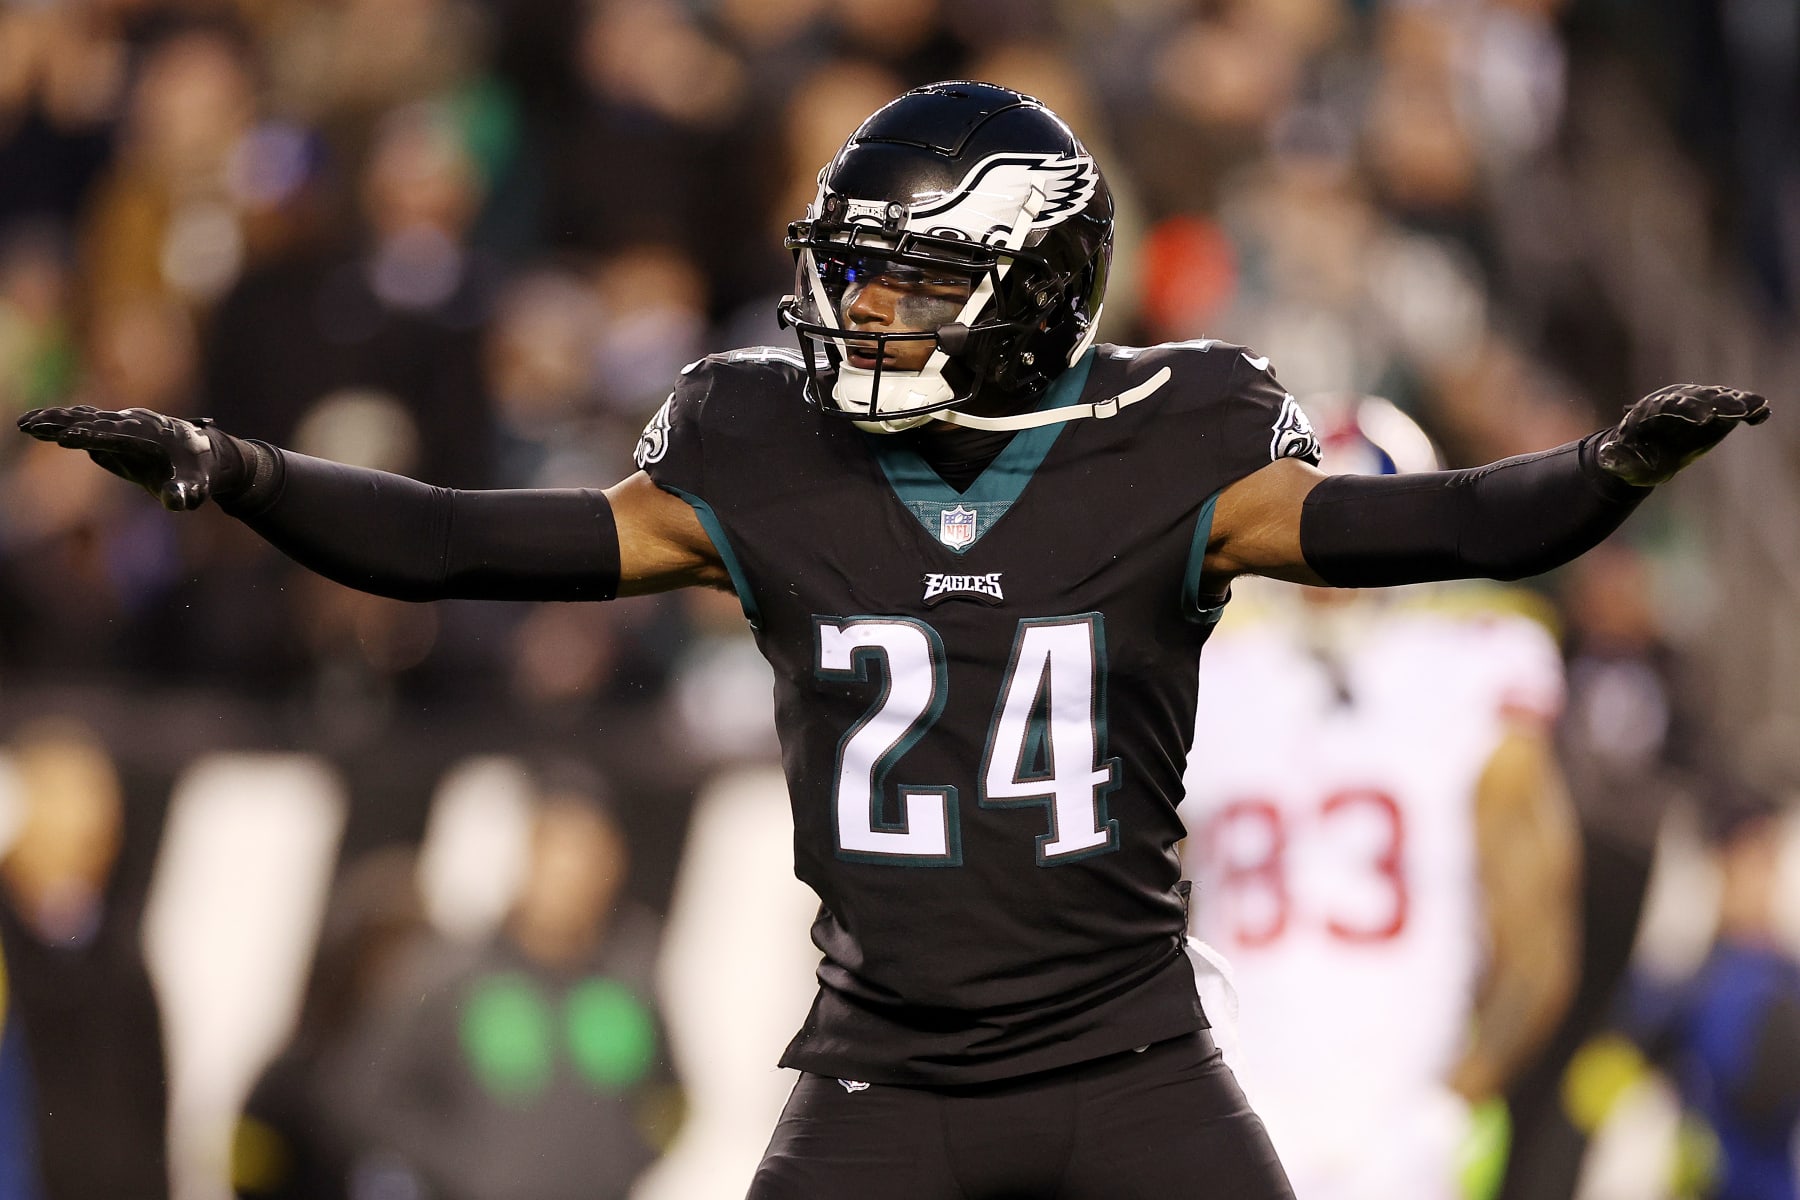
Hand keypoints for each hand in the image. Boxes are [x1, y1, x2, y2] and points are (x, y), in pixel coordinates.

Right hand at [16, 405, 240, 510]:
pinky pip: (84, 420)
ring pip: (84, 417)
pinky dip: (61, 420)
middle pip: (93, 422)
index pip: (118, 437)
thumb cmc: (199, 474)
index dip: (93, 438)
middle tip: (32, 429)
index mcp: (151, 438)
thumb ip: (184, 494)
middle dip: (63, 425)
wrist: (206, 453)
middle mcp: (134, 425)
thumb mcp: (197, 488)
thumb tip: (176, 501)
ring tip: (24, 425)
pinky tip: (37, 423)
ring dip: (54, 420)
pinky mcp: (115, 428)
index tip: (67, 439)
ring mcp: (123, 424)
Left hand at [1595, 384, 1769, 486]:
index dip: (1688, 410)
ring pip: (1718, 398)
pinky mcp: (1714, 410)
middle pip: (1698, 397)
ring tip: (1756, 408)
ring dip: (1737, 403)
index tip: (1706, 419)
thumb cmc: (1632, 459)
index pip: (1669, 405)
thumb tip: (1607, 456)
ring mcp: (1696, 403)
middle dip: (1716, 403)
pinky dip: (1748, 408)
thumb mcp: (1621, 463)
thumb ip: (1616, 460)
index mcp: (1650, 410)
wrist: (1647, 452)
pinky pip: (1733, 406)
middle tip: (1736, 412)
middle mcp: (1675, 400)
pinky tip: (1763, 413)